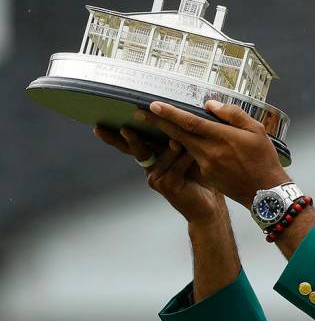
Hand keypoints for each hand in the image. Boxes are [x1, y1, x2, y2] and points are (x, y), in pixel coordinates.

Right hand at [93, 126, 225, 223]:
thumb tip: (174, 115)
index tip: (99, 126)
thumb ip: (179, 138)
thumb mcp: (188, 153)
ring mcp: (156, 178)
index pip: (132, 143)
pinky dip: (186, 159)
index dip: (115, 135)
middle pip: (137, 148)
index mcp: (153, 157)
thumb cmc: (200, 176)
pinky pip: (176, 165)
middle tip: (125, 128)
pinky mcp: (167, 185)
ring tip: (188, 146)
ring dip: (178, 147)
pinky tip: (195, 158)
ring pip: (165, 152)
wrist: (209, 205)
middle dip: (131, 138)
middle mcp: (150, 167)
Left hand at [134, 100, 290, 208]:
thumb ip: (232, 115)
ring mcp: (207, 167)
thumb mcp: (257, 131)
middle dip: (159, 123)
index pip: (190, 122)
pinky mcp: (208, 176)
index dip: (170, 113)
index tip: (153, 105)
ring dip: (171, 136)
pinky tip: (185, 144)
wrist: (266, 193)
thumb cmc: (264, 160)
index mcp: (222, 139)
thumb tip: (210, 106)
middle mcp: (210, 153)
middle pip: (179, 135)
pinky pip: (195, 159)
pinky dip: (187, 150)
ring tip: (160, 125)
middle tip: (141, 113)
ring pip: (185, 147)